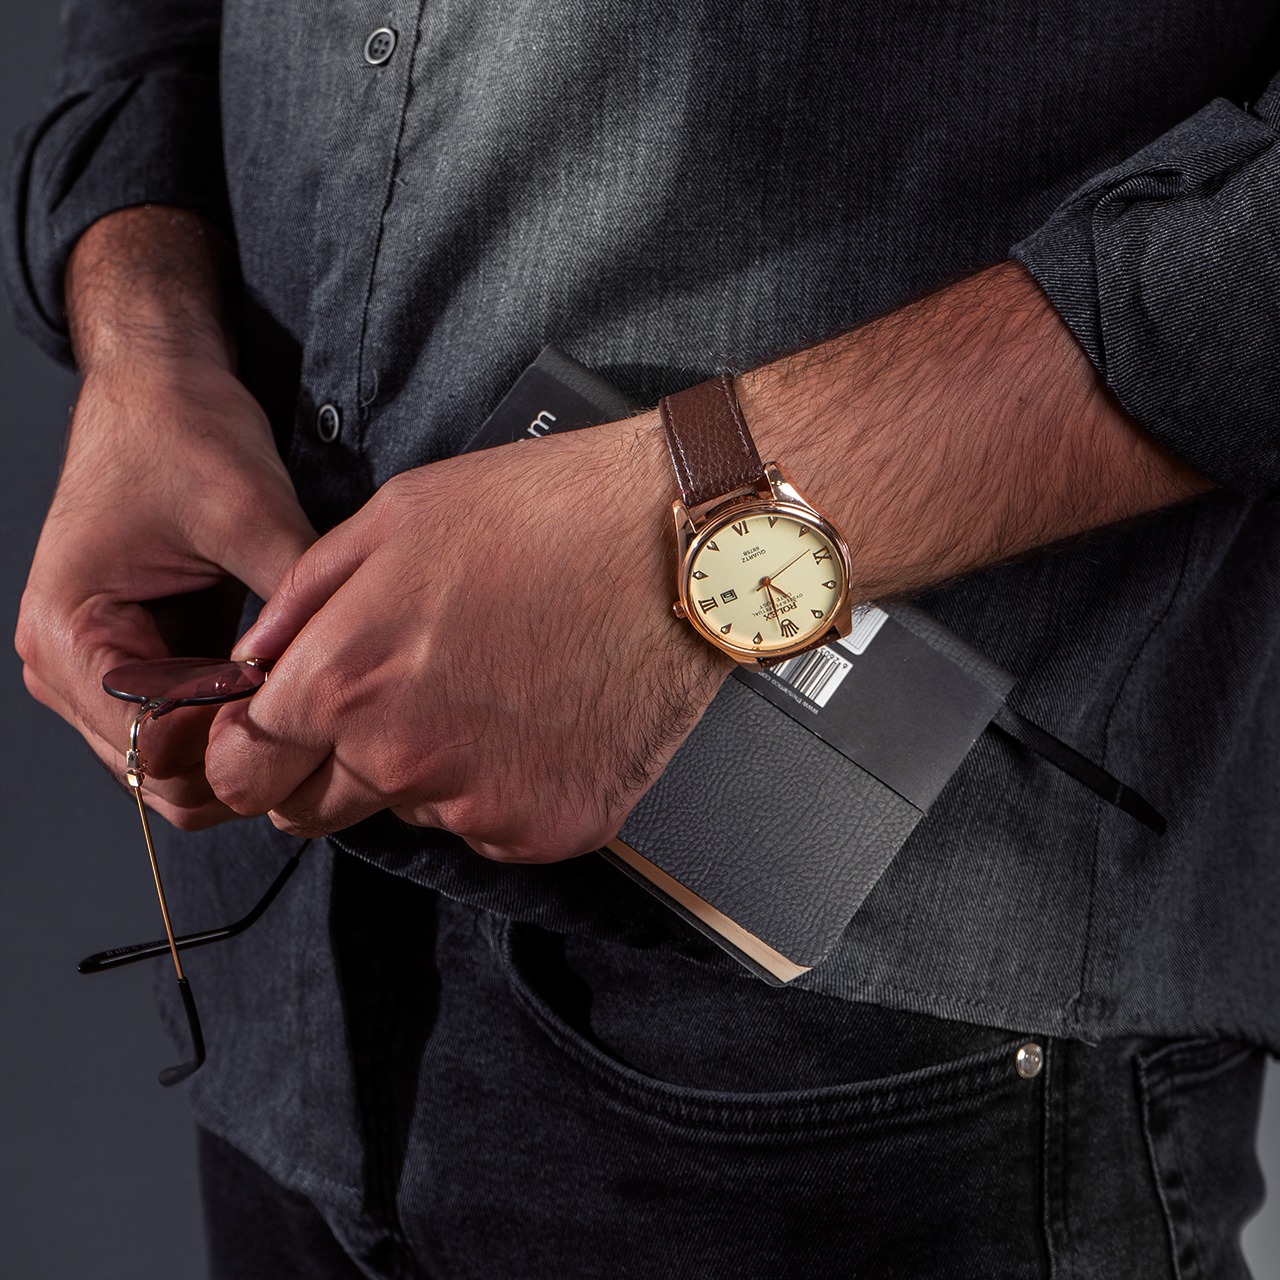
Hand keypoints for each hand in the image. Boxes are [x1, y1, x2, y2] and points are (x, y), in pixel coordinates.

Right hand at [14, 208, 315, 829]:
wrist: (159, 390)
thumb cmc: (183, 434)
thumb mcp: (248, 511)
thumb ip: (290, 605)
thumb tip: (344, 678)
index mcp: (71, 634)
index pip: (154, 751)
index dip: (237, 747)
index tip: (303, 712)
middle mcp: (69, 669)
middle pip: (162, 779)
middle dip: (243, 760)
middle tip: (318, 715)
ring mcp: (99, 675)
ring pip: (177, 768)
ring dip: (241, 748)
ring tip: (304, 699)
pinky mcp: (139, 665)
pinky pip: (189, 731)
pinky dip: (237, 725)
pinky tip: (286, 689)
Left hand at [204, 416, 728, 861]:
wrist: (675, 544)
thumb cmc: (544, 514)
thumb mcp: (394, 519)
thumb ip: (300, 601)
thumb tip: (253, 665)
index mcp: (346, 683)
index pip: (243, 771)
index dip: (253, 751)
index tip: (274, 741)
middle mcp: (405, 762)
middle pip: (315, 811)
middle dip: (331, 766)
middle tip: (398, 699)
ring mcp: (483, 805)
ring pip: (413, 811)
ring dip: (431, 767)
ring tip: (492, 685)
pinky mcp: (552, 827)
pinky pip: (492, 828)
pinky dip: (504, 785)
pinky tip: (539, 716)